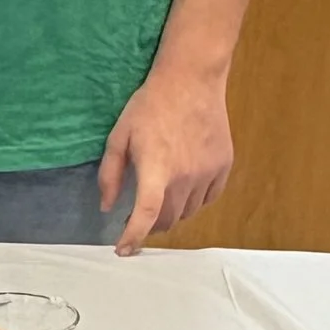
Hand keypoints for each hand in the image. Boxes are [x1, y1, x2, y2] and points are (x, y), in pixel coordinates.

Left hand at [97, 58, 235, 254]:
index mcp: (156, 168)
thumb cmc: (150, 106)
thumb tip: (106, 206)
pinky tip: (185, 185)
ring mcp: (208, 172)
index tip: (124, 250)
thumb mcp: (119, 136)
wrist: (191, 79)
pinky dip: (194, 201)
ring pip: (188, 212)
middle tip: (140, 215)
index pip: (147, 215)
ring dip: (173, 212)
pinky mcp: (223, 166)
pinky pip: (208, 199)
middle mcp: (185, 176)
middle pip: (168, 220)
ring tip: (164, 193)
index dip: (134, 237)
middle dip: (151, 225)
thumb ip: (110, 174)